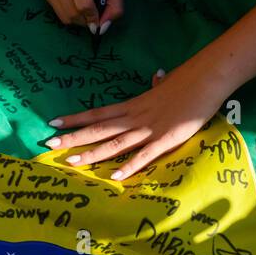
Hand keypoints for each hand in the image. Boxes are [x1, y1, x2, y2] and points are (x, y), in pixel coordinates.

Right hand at [41, 0, 123, 31]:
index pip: (83, 3)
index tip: (99, 21)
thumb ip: (115, 6)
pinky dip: (69, 14)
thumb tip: (102, 28)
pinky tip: (75, 3)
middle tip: (94, 18)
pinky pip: (58, 12)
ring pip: (64, 16)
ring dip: (78, 20)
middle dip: (86, 20)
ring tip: (86, 11)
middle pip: (72, 12)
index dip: (93, 17)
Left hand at [46, 62, 231, 179]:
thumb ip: (157, 87)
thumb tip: (157, 77)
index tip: (54, 122)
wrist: (207, 78)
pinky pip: (144, 155)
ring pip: (115, 143)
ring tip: (71, 162)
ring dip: (92, 154)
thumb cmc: (188, 81)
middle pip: (98, 129)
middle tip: (49, 145)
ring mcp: (149, 129)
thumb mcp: (166, 83)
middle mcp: (135, 117)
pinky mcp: (166, 139)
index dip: (76, 119)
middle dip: (73, 138)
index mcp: (133, 105)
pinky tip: (114, 176)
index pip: (97, 113)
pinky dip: (129, 166)